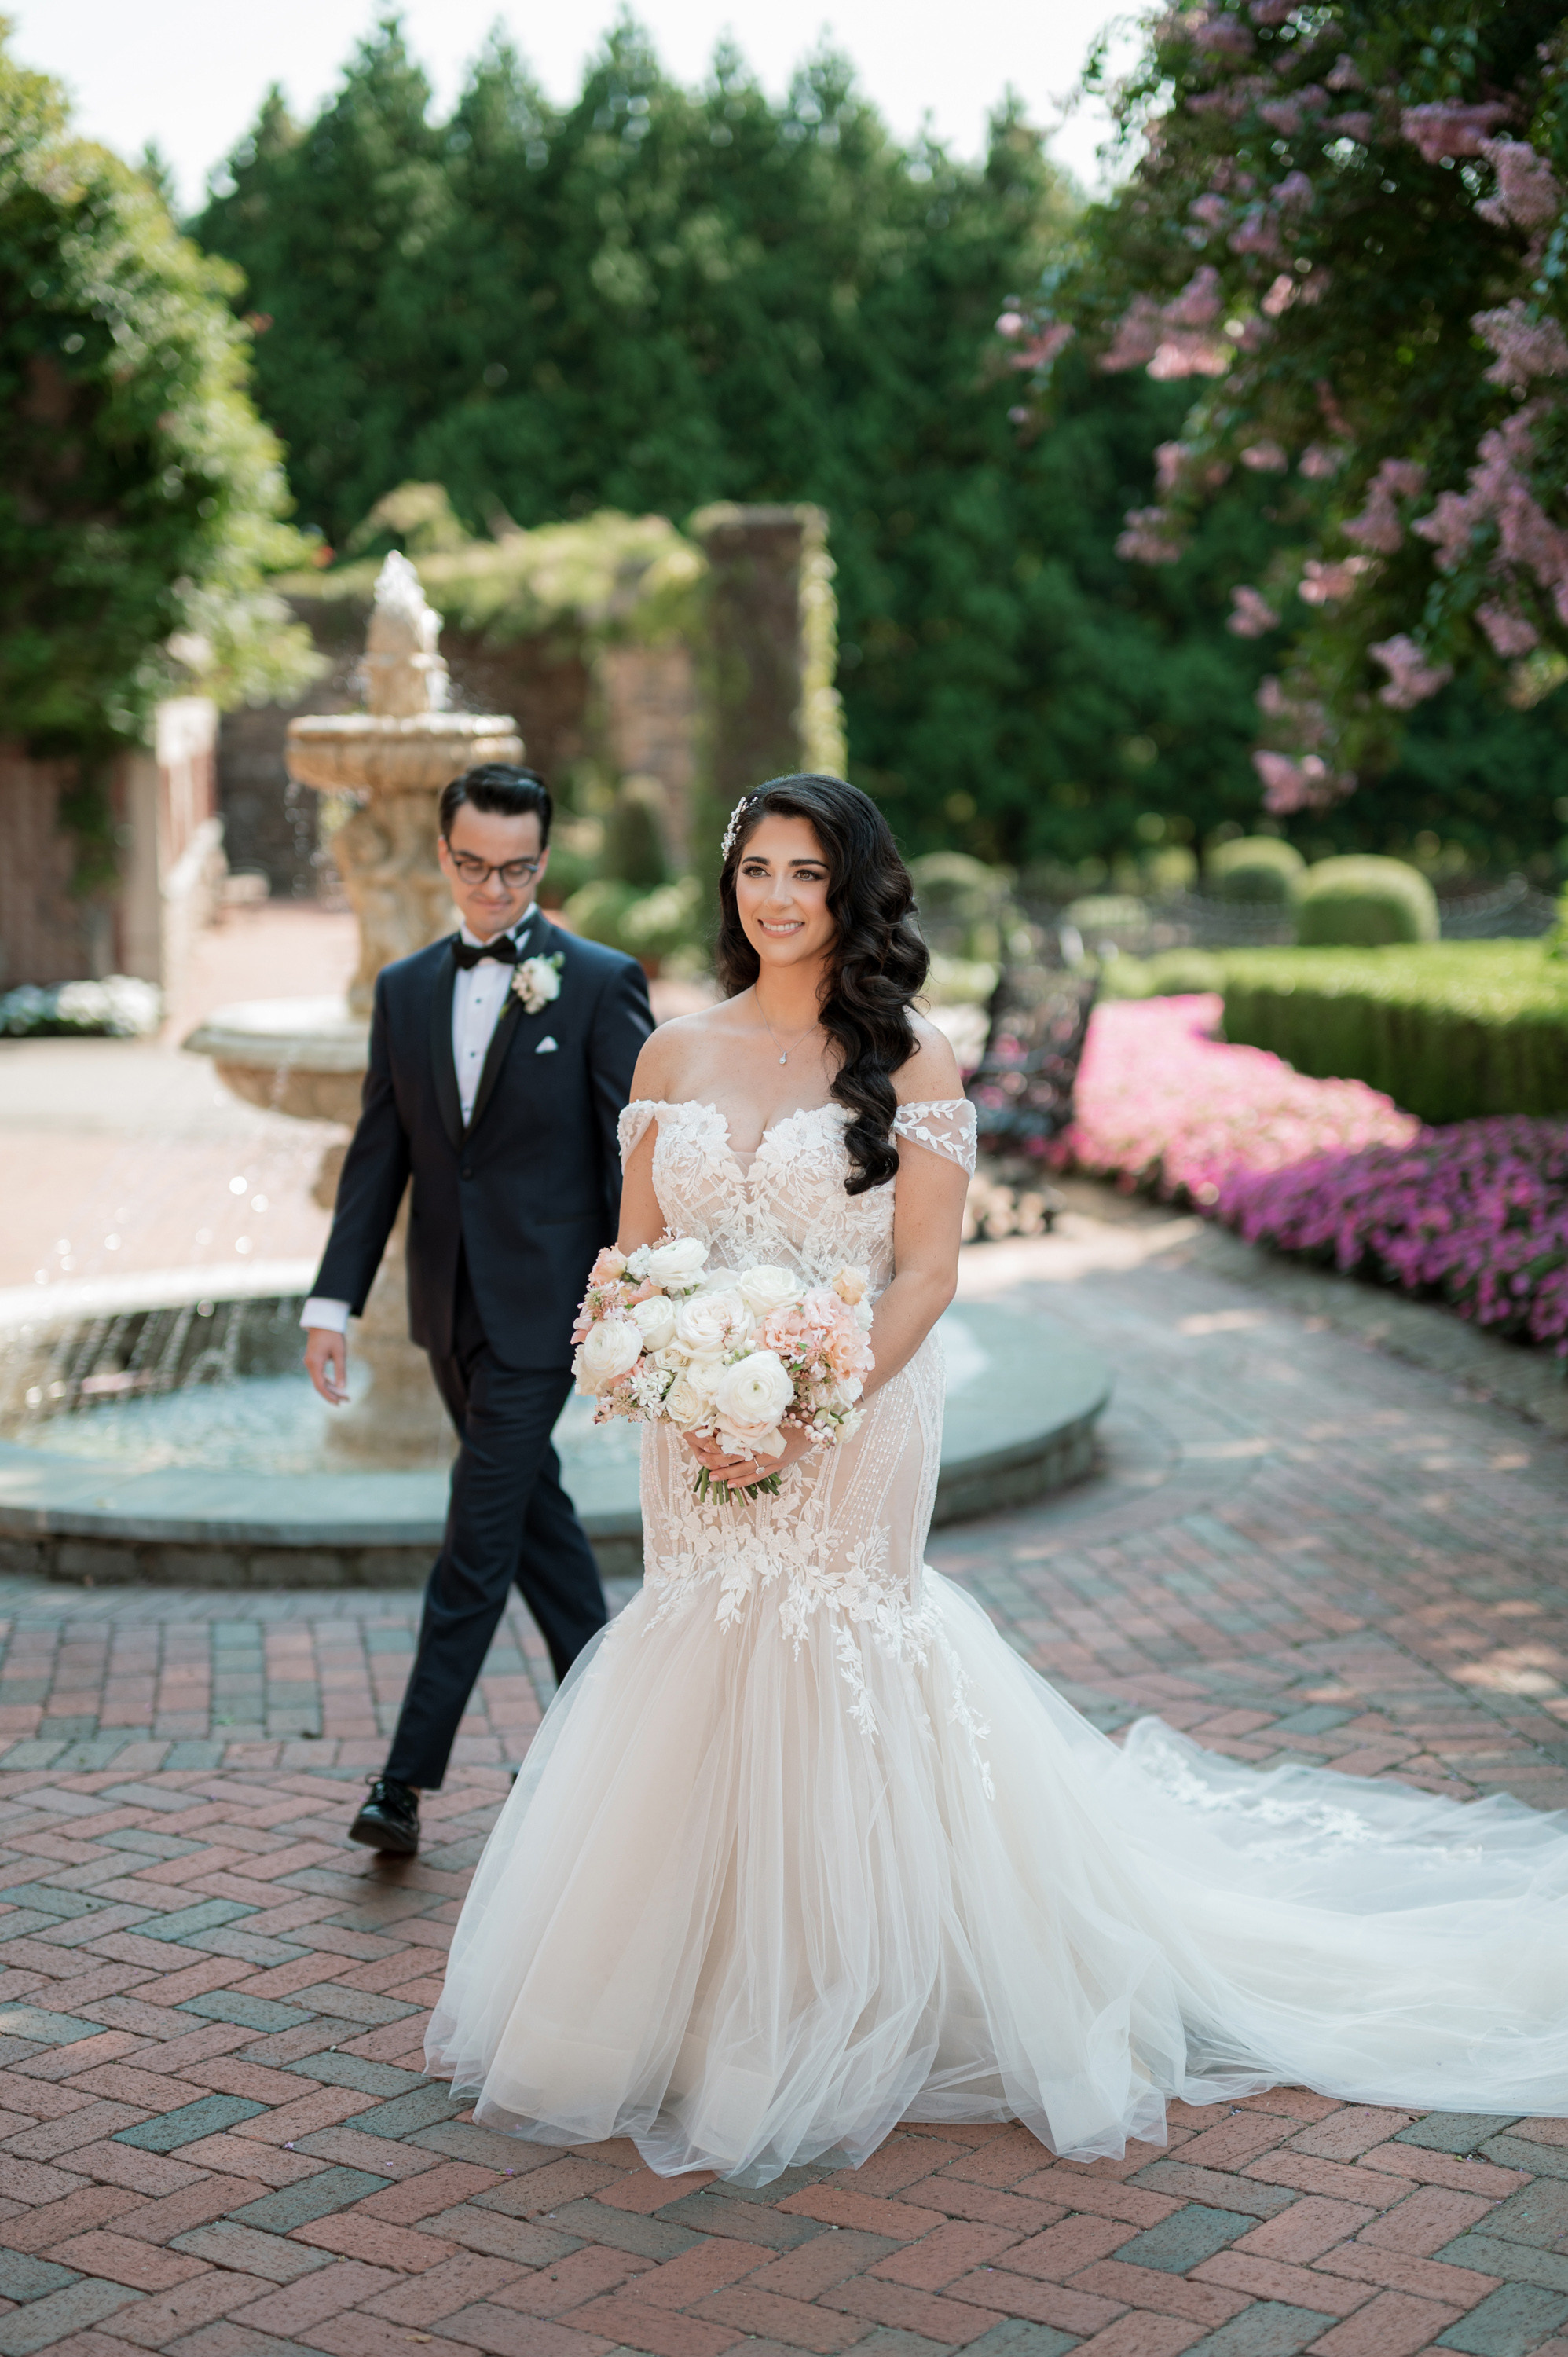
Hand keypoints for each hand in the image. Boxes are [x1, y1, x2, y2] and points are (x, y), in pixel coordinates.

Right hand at [305, 1326, 349, 1405]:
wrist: (323, 1320)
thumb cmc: (333, 1335)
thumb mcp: (340, 1353)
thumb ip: (341, 1371)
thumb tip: (343, 1388)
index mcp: (314, 1363)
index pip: (320, 1385)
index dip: (329, 1396)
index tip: (339, 1403)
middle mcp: (309, 1364)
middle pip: (320, 1385)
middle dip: (332, 1394)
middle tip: (347, 1400)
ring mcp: (310, 1362)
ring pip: (319, 1380)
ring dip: (331, 1388)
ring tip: (344, 1395)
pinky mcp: (313, 1360)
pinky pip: (319, 1375)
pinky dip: (327, 1381)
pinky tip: (336, 1386)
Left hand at [683, 1423, 816, 1489]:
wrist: (818, 1426)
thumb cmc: (796, 1413)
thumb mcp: (775, 1410)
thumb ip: (757, 1414)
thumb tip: (734, 1412)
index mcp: (764, 1430)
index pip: (737, 1439)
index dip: (721, 1443)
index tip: (705, 1444)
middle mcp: (767, 1446)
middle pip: (738, 1455)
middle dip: (718, 1459)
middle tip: (701, 1461)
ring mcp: (774, 1458)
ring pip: (746, 1468)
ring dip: (728, 1473)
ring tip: (712, 1477)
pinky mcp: (779, 1465)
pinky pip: (759, 1475)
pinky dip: (745, 1481)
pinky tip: (732, 1485)